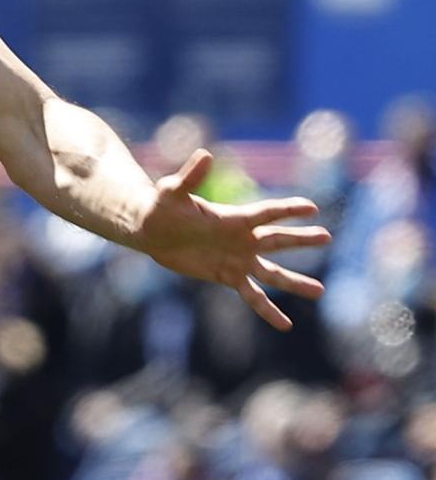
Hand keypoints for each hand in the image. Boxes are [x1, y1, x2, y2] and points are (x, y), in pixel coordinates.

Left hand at [135, 149, 330, 329]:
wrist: (151, 229)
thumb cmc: (161, 205)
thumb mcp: (172, 191)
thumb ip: (190, 177)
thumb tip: (204, 154)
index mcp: (233, 217)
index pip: (266, 212)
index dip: (287, 209)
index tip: (312, 207)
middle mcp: (241, 238)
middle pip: (277, 240)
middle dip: (301, 239)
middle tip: (327, 237)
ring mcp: (238, 259)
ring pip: (273, 273)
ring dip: (295, 282)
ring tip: (320, 291)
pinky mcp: (228, 276)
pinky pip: (253, 296)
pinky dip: (268, 310)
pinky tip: (286, 325)